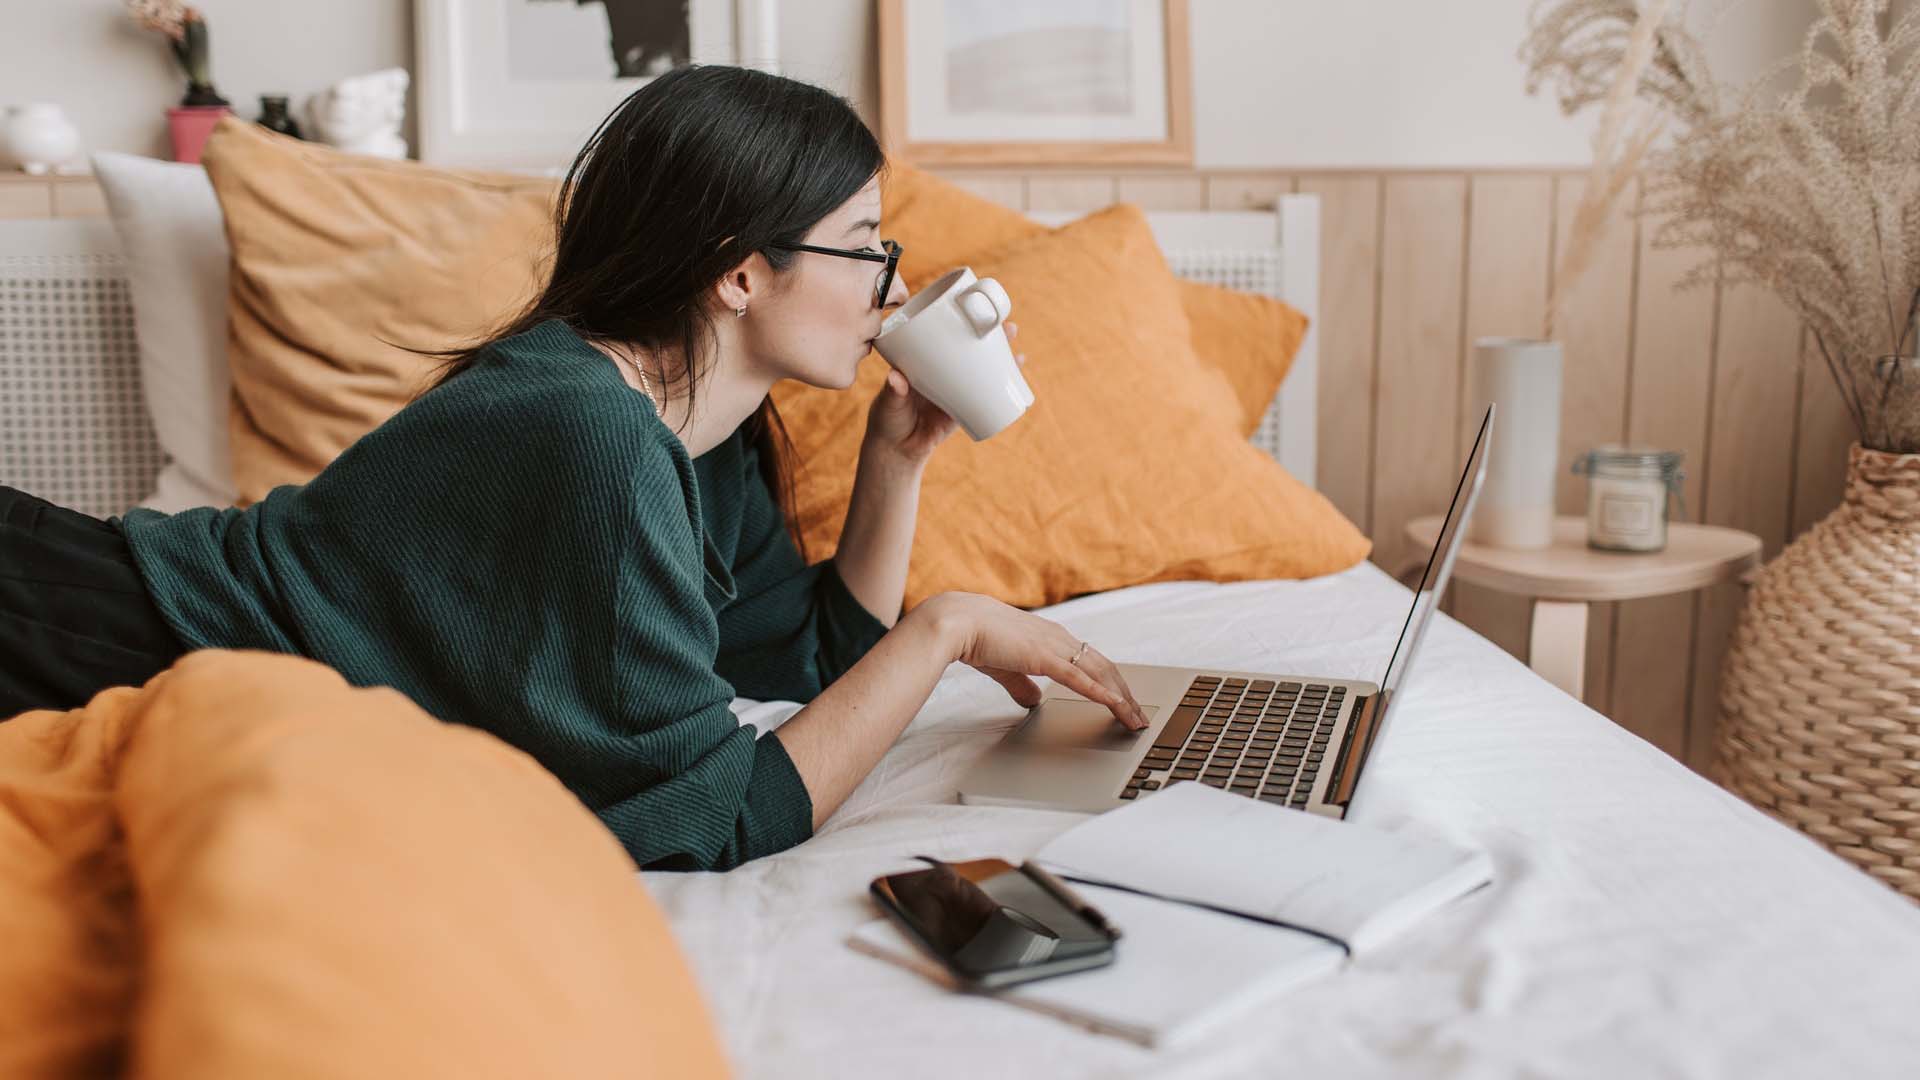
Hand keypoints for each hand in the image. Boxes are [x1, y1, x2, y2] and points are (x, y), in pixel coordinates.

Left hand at [863, 321, 1025, 466]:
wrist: (897, 450)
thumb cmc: (887, 419)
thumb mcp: (888, 401)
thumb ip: (893, 391)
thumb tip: (897, 378)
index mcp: (925, 362)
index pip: (947, 336)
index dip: (965, 322)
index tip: (979, 311)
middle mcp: (944, 371)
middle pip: (972, 349)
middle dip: (993, 338)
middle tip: (1010, 329)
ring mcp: (956, 390)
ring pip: (983, 370)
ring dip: (1003, 361)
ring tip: (1019, 355)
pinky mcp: (963, 410)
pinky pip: (986, 397)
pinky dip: (1002, 389)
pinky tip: (1016, 382)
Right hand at [917, 590, 1147, 729]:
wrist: (958, 622)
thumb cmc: (978, 638)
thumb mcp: (1006, 666)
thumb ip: (1022, 683)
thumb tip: (1034, 701)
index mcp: (1053, 638)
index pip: (1092, 662)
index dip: (1112, 683)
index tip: (1124, 702)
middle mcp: (1061, 638)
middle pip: (1106, 668)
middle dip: (1126, 695)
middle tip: (1140, 717)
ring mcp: (1055, 646)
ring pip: (1100, 674)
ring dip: (1121, 698)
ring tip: (1135, 720)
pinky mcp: (1045, 657)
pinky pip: (1080, 678)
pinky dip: (1101, 694)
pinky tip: (1116, 707)